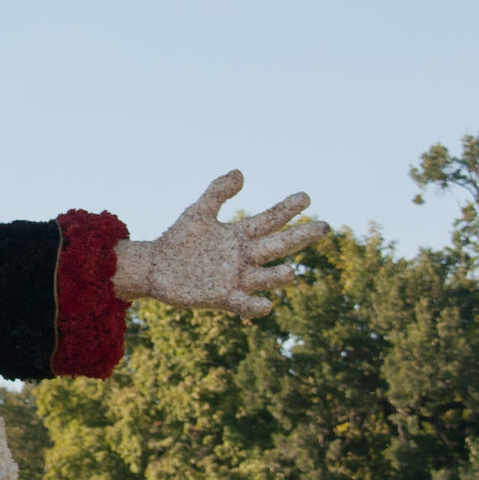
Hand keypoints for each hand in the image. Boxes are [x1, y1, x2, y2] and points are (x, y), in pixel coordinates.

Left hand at [114, 170, 329, 316]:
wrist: (154, 267)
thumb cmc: (179, 240)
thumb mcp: (199, 212)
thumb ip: (218, 192)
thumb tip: (241, 173)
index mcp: (238, 236)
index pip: (269, 221)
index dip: (286, 209)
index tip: (306, 196)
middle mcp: (243, 258)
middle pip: (276, 246)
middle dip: (299, 237)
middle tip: (324, 226)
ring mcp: (234, 279)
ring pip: (264, 278)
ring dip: (278, 277)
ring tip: (290, 272)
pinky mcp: (221, 297)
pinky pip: (242, 304)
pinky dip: (254, 307)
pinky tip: (266, 305)